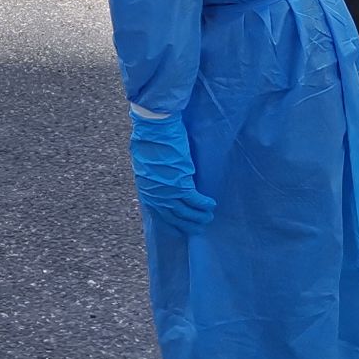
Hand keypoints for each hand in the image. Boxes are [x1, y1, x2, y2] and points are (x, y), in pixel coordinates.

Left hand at [128, 110, 214, 231]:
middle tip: (198, 229)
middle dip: (187, 225)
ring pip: (186, 212)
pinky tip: (211, 205)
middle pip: (173, 217)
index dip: (172, 223)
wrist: (153, 128)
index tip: (181, 229)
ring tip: (208, 218)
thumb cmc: (149, 139)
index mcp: (146, 190)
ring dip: (199, 217)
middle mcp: (156, 195)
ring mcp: (167, 191)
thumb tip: (160, 181)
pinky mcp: (181, 183)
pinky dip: (204, 204)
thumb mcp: (147, 164)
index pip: (159, 214)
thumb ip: (153, 177)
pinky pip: (195, 200)